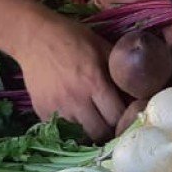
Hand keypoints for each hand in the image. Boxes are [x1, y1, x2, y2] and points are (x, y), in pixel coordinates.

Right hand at [17, 13, 126, 140]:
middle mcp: (76, 99)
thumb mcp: (101, 46)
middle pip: (99, 133)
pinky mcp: (42, 111)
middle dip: (108, 130)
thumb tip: (138, 88)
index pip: (116, 117)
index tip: (127, 117)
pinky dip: (69, 127)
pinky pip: (60, 129)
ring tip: (92, 121)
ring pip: (80, 135)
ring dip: (89, 130)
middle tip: (110, 123)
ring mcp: (57, 108)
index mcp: (95, 82)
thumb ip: (119, 68)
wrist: (34, 37)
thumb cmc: (72, 38)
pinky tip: (73, 116)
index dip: (125, 119)